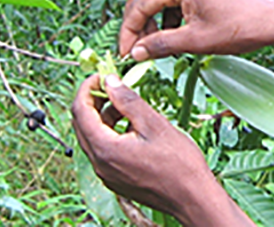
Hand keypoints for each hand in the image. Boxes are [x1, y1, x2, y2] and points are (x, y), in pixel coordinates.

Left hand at [71, 74, 251, 224]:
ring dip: (102, 117)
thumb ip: (128, 101)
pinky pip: (103, 151)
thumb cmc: (179, 164)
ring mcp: (106, 174)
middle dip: (93, 101)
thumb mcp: (154, 124)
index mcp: (105, 148)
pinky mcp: (115, 179)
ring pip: (92, 138)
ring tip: (125, 105)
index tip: (101, 75)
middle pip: (82, 125)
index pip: (80, 111)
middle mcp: (99, 164)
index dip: (87, 88)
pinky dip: (110, 133)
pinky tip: (131, 127)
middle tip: (111, 85)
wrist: (192, 198)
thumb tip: (110, 81)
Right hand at [119, 0, 273, 60]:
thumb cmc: (239, 29)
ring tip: (155, 48)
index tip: (125, 54)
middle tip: (134, 50)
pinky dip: (165, 20)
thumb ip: (162, 44)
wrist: (272, 22)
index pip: (139, 5)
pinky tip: (171, 39)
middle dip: (135, 23)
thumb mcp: (196, 41)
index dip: (129, 31)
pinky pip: (172, 2)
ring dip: (150, 22)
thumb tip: (136, 52)